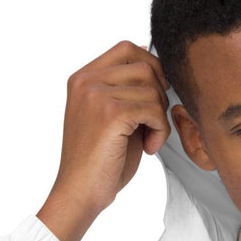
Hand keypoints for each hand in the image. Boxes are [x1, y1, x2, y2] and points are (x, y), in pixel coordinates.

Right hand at [37, 41, 171, 240]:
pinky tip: (149, 148)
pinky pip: (153, 110)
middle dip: (159, 95)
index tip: (156, 96)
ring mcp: (96, 95)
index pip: (126, 48)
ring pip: (152, 89)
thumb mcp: (111, 116)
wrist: (79, 193)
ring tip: (148, 140)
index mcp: (83, 78)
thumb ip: (126, 90)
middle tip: (152, 124)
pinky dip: (160, 131)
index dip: (151, 68)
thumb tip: (155, 64)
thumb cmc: (98, 162)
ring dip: (160, 118)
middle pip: (144, 66)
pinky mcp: (110, 113)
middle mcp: (86, 81)